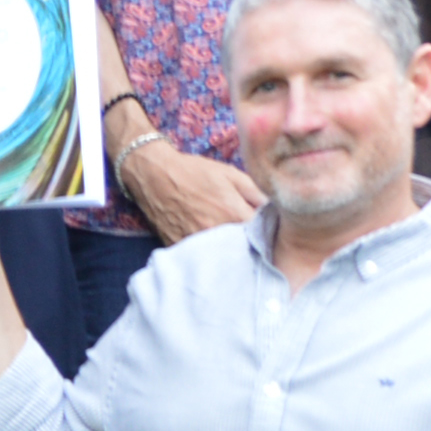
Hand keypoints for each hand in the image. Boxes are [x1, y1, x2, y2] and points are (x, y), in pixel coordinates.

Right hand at [118, 135, 264, 243]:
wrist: (154, 175)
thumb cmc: (195, 172)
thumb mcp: (231, 174)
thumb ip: (257, 193)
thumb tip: (275, 211)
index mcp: (233, 213)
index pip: (263, 233)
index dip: (268, 232)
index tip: (268, 229)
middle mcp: (217, 233)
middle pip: (245, 249)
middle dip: (251, 245)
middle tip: (251, 237)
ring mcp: (197, 244)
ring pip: (224, 256)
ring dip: (231, 252)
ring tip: (231, 242)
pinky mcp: (181, 249)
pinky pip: (203, 258)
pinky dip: (210, 255)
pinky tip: (211, 246)